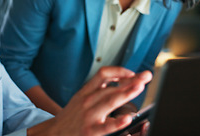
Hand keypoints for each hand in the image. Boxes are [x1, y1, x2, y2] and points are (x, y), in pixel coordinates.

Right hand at [28, 66, 151, 135]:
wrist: (54, 132)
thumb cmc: (71, 115)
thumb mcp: (81, 97)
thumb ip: (98, 88)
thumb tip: (120, 79)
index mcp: (86, 90)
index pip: (103, 74)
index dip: (119, 71)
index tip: (132, 73)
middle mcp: (88, 100)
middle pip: (111, 87)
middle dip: (131, 81)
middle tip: (145, 77)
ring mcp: (89, 115)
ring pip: (110, 101)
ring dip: (126, 93)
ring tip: (139, 88)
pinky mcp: (91, 130)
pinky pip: (106, 126)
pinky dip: (117, 122)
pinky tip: (127, 118)